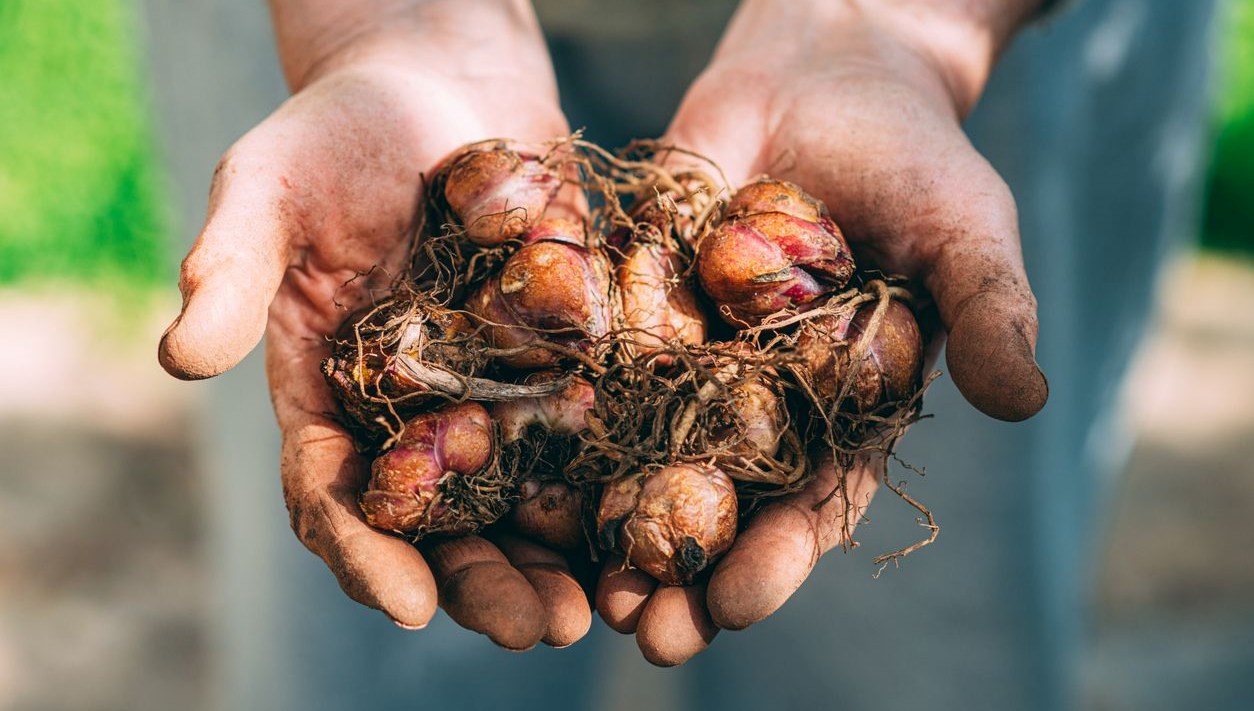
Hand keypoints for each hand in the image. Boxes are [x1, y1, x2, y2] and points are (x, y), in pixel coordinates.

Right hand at [158, 0, 590, 649]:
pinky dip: (612, 483)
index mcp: (328, 391)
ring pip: (520, 499)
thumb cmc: (342, 127)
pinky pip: (587, 433)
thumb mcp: (272, 184)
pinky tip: (651, 520)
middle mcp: (410, 411)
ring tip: (600, 609)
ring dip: (554, 558)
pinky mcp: (560, 360)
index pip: (332, 493)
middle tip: (535, 629)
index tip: (402, 600)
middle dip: (481, 581)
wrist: (445, 82)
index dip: (362, 551)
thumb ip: (232, 266)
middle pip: (440, 521)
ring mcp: (490, 392)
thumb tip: (179, 357)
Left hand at [596, 0, 1048, 663]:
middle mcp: (764, 396)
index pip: (812, 499)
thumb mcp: (965, 231)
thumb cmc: (915, 155)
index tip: (735, 603)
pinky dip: (571, 416)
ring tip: (581, 583)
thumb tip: (1028, 402)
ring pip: (648, 450)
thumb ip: (989, 313)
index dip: (778, 556)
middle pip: (720, 497)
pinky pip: (601, 363)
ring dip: (615, 518)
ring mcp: (697, 352)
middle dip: (683, 565)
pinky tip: (530, 469)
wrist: (828, 71)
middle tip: (645, 631)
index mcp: (845, 406)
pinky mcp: (641, 299)